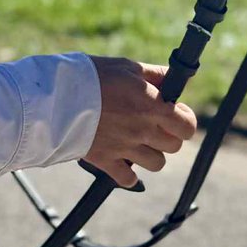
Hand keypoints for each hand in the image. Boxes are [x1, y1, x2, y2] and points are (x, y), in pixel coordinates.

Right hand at [84, 58, 196, 187]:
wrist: (59, 97)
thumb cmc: (95, 77)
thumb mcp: (128, 67)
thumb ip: (156, 75)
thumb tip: (178, 79)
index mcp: (152, 106)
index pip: (187, 126)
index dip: (184, 120)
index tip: (176, 113)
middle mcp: (143, 130)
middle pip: (174, 146)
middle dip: (169, 135)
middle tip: (155, 124)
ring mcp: (126, 148)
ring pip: (156, 164)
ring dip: (152, 153)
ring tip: (139, 140)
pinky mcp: (106, 162)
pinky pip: (128, 179)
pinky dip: (129, 174)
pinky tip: (123, 159)